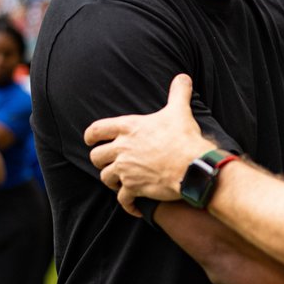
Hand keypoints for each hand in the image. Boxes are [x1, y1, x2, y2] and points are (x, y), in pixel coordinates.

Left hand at [84, 74, 206, 215]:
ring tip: (119, 182)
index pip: (96, 130)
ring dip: (111, 180)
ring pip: (106, 178)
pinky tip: (133, 205)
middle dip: (101, 160)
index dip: (90, 136)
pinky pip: (122, 199)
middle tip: (108, 162)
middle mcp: (122, 149)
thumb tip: (183, 77)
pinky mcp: (134, 188)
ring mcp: (126, 170)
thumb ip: (178, 93)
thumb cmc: (184, 137)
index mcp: (128, 128)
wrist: (192, 167)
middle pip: (96, 157)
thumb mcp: (179, 111)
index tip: (90, 140)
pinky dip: (127, 204)